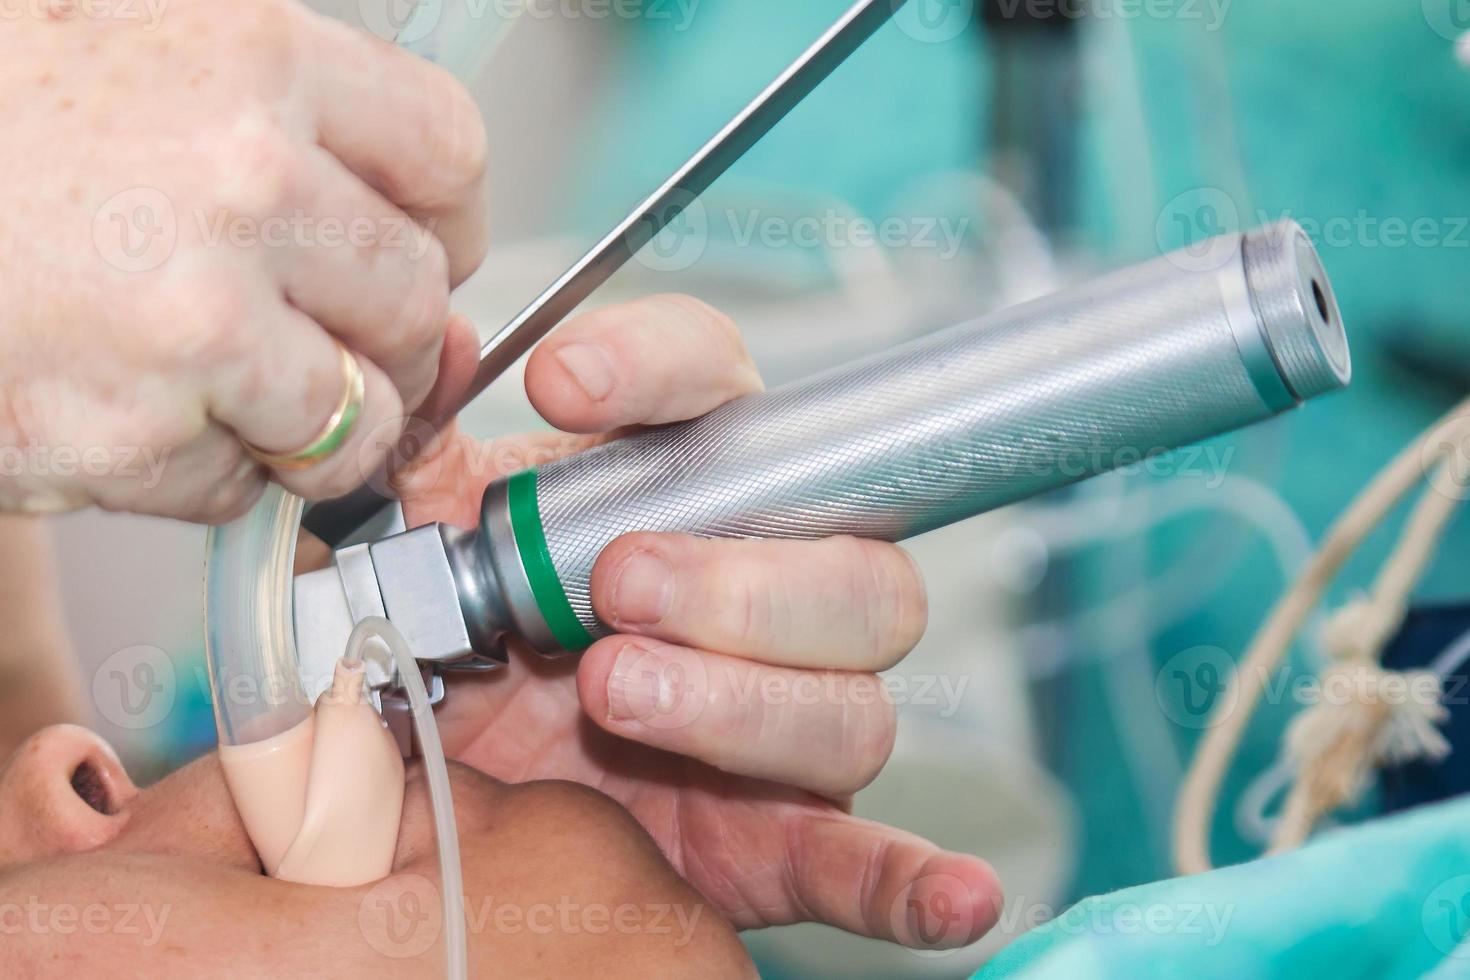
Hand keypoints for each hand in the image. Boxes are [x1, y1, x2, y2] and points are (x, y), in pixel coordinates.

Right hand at [0, 0, 486, 520]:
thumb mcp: (131, 44)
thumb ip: (294, 128)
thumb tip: (432, 250)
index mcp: (253, 59)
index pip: (448, 154)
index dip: (446, 217)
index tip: (423, 246)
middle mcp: (242, 185)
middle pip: (416, 298)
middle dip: (387, 338)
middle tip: (325, 339)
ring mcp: (190, 321)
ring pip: (356, 416)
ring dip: (314, 422)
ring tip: (230, 385)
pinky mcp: (127, 434)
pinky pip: (243, 487)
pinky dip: (211, 472)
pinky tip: (136, 410)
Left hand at [402, 295, 1002, 949]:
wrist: (448, 781)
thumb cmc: (458, 636)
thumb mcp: (419, 534)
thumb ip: (422, 443)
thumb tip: (440, 348)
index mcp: (684, 487)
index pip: (721, 386)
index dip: (661, 371)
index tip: (569, 386)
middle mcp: (771, 591)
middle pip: (849, 565)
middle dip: (736, 574)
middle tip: (617, 582)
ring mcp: (791, 715)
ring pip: (851, 702)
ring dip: (746, 699)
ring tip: (619, 693)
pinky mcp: (784, 834)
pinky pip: (870, 859)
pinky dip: (920, 882)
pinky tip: (958, 898)